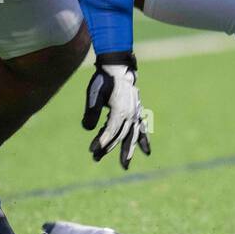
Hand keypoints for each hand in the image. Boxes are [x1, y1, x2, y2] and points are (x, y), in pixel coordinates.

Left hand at [81, 52, 150, 168]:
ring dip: (128, 151)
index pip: (111, 131)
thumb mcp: (94, 93)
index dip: (102, 141)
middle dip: (108, 148)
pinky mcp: (137, 112)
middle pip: (120, 136)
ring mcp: (136, 114)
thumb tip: (87, 129)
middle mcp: (131, 114)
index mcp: (120, 110)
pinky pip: (142, 129)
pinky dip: (144, 140)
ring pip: (133, 136)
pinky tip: (146, 152)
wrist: (119, 68)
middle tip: (95, 158)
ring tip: (125, 165)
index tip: (92, 149)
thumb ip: (91, 111)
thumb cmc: (104, 80)